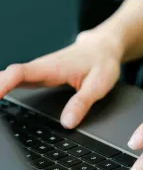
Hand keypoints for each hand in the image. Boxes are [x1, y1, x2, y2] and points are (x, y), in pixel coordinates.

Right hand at [0, 24, 122, 128]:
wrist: (103, 47)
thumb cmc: (102, 62)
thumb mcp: (98, 85)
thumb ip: (82, 103)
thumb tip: (67, 122)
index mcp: (52, 68)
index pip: (19, 73)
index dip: (2, 84)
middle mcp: (41, 67)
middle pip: (8, 75)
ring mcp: (39, 70)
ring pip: (11, 77)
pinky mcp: (40, 74)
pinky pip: (16, 79)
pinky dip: (5, 86)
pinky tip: (0, 96)